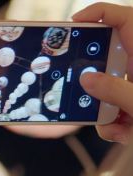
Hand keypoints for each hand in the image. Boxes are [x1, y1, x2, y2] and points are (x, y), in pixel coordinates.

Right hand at [74, 2, 132, 143]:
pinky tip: (125, 135)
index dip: (97, 14)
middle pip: (107, 59)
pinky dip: (116, 126)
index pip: (122, 19)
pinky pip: (116, 110)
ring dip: (106, 113)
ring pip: (108, 91)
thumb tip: (87, 82)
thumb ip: (115, 91)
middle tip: (80, 89)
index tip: (75, 24)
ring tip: (117, 128)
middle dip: (93, 80)